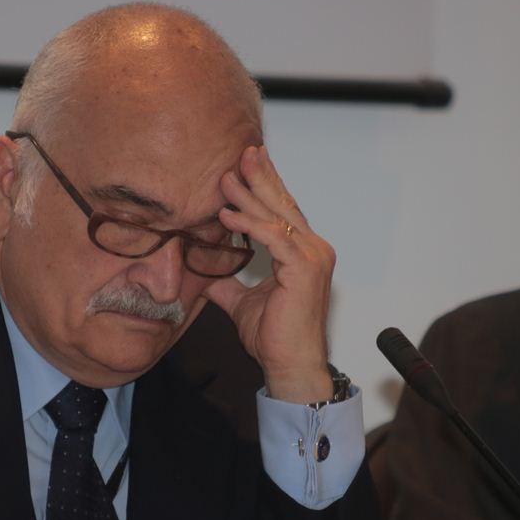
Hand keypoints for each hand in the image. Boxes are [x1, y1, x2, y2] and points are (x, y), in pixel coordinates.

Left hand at [206, 146, 334, 402]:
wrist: (290, 365)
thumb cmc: (275, 338)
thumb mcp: (243, 303)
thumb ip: (227, 285)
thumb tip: (205, 277)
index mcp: (303, 253)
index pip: (283, 211)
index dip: (266, 186)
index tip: (247, 165)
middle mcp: (313, 249)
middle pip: (284, 204)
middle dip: (261, 177)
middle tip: (242, 154)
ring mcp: (312, 257)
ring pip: (277, 216)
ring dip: (249, 195)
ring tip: (225, 180)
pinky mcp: (303, 268)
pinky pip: (273, 237)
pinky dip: (249, 223)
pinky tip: (227, 214)